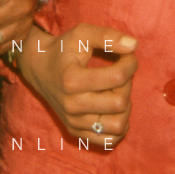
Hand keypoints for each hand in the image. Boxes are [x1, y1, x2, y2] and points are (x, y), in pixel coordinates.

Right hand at [17, 23, 136, 147]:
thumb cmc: (64, 49)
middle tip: (119, 73)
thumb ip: (108, 36)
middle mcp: (71, 105)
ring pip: (118, 126)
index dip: (130, 63)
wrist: (40, 68)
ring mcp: (73, 121)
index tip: (127, 56)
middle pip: (120, 103)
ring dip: (124, 106)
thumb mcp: (82, 34)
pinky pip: (109, 140)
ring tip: (115, 91)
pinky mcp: (76, 131)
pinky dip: (119, 126)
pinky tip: (113, 108)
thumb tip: (134, 45)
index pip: (117, 77)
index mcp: (72, 79)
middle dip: (127, 84)